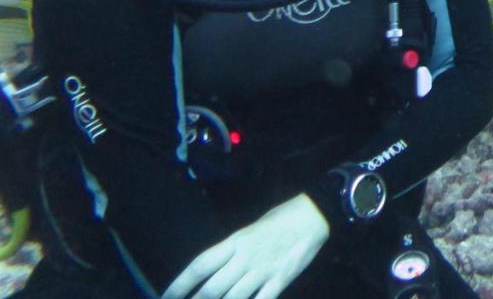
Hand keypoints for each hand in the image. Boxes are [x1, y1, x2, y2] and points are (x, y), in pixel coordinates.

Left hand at [161, 194, 329, 298]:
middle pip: (212, 289)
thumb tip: (214, 270)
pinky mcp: (280, 279)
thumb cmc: (280, 218)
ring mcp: (262, 271)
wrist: (313, 214)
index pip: (199, 266)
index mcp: (235, 241)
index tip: (166, 298)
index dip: (180, 285)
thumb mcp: (250, 229)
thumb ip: (233, 250)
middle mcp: (244, 258)